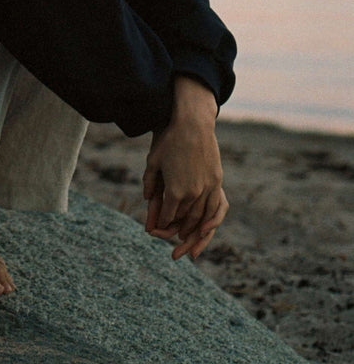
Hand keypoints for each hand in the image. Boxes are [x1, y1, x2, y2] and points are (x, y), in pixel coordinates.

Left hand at [142, 75, 227, 260]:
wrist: (192, 125)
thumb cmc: (169, 141)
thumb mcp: (152, 162)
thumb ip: (149, 183)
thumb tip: (147, 200)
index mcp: (175, 191)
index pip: (167, 217)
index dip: (161, 225)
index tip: (156, 230)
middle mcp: (193, 194)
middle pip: (183, 219)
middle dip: (175, 231)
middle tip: (169, 238)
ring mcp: (207, 189)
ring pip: (200, 216)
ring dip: (192, 229)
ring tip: (186, 236)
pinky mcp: (217, 182)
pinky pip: (215, 207)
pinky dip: (210, 220)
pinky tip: (206, 227)